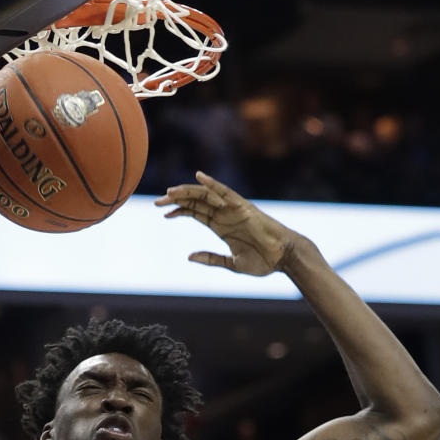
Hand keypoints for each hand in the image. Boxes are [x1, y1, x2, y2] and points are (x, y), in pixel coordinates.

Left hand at [155, 172, 305, 276]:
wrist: (283, 257)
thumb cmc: (262, 261)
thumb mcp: (231, 263)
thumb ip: (211, 258)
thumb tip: (189, 256)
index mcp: (221, 227)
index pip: (195, 213)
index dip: (179, 211)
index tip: (163, 212)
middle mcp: (224, 215)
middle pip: (196, 202)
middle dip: (176, 200)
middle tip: (157, 201)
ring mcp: (233, 209)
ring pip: (205, 196)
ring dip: (187, 192)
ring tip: (169, 193)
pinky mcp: (243, 207)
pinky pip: (225, 192)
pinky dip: (212, 184)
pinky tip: (198, 177)